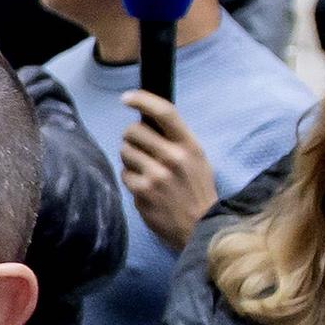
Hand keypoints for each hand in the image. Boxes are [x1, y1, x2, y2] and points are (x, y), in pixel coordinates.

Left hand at [115, 92, 217, 251]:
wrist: (200, 226)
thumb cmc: (196, 190)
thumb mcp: (196, 159)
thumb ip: (175, 140)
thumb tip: (146, 118)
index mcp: (190, 145)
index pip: (165, 112)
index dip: (143, 100)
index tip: (126, 98)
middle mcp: (174, 157)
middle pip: (133, 131)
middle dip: (131, 138)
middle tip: (141, 149)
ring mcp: (156, 175)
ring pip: (125, 151)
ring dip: (130, 158)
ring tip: (147, 171)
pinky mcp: (142, 191)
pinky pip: (124, 173)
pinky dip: (131, 178)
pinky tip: (145, 187)